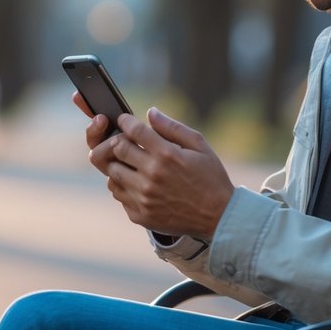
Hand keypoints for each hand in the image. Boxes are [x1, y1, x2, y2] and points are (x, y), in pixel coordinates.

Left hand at [87, 106, 232, 237]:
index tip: (124, 121)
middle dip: (119, 141)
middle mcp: (152, 175)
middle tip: (125, 141)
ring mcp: (144, 197)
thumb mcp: (199, 146)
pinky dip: (123, 186)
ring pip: (112, 173)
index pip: (133, 130)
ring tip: (130, 163)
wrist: (218, 216)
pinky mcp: (140, 215)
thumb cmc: (210, 177)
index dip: (125, 121)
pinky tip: (136, 183)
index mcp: (166, 155)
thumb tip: (150, 113)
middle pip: (117, 149)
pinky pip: (118, 195)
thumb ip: (172, 127)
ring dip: (118, 164)